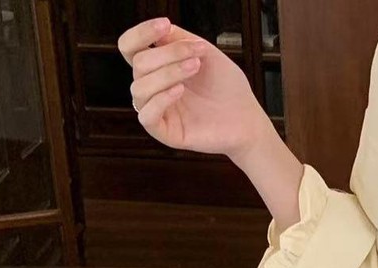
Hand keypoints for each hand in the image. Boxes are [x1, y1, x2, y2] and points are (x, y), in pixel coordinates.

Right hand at [118, 18, 272, 162]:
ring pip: (139, 87)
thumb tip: (157, 30)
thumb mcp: (205, 53)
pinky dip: (161, 100)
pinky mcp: (165, 132)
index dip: (141, 33)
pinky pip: (146, 115)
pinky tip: (180, 91)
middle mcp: (154, 88)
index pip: (131, 47)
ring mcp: (159, 111)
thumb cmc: (228, 88)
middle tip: (197, 56)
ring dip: (168, 73)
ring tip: (194, 68)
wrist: (247, 118)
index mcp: (158, 68)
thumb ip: (179, 39)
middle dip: (168, 54)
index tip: (165, 24)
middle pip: (139, 64)